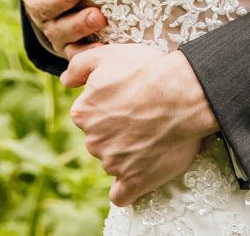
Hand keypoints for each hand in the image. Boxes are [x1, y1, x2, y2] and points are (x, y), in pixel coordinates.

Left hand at [62, 44, 217, 206]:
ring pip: (113, 162)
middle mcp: (92, 140)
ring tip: (153, 135)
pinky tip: (138, 176)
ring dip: (128, 153)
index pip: (88, 115)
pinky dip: (128, 187)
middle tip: (144, 116)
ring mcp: (112, 163)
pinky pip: (122, 195)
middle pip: (100, 139)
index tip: (129, 100)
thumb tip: (65, 80)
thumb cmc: (149, 71)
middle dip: (117, 130)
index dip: (109, 106)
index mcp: (83, 112)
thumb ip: (79, 65)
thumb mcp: (108, 54)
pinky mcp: (134, 181)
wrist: (184, 93)